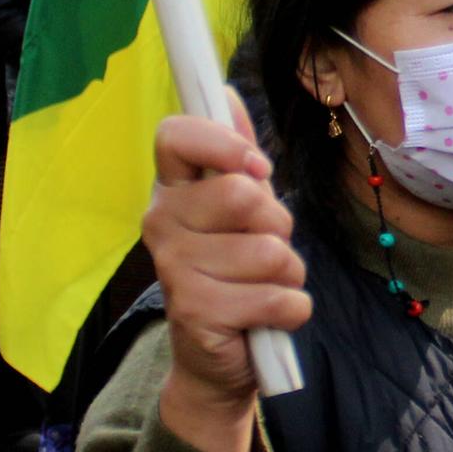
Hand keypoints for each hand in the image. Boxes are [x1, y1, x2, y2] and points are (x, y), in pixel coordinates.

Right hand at [147, 90, 309, 451]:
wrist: (218, 357)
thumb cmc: (236, 272)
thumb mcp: (242, 211)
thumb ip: (238, 155)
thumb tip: (227, 94)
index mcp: (172, 190)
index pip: (176, 135)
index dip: (225, 143)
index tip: (256, 167)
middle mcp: (162, 222)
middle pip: (245, 195)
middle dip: (278, 225)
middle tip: (262, 249)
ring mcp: (175, 268)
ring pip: (272, 252)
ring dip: (287, 273)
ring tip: (261, 286)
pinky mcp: (197, 313)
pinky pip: (281, 298)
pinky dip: (290, 310)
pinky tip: (264, 319)